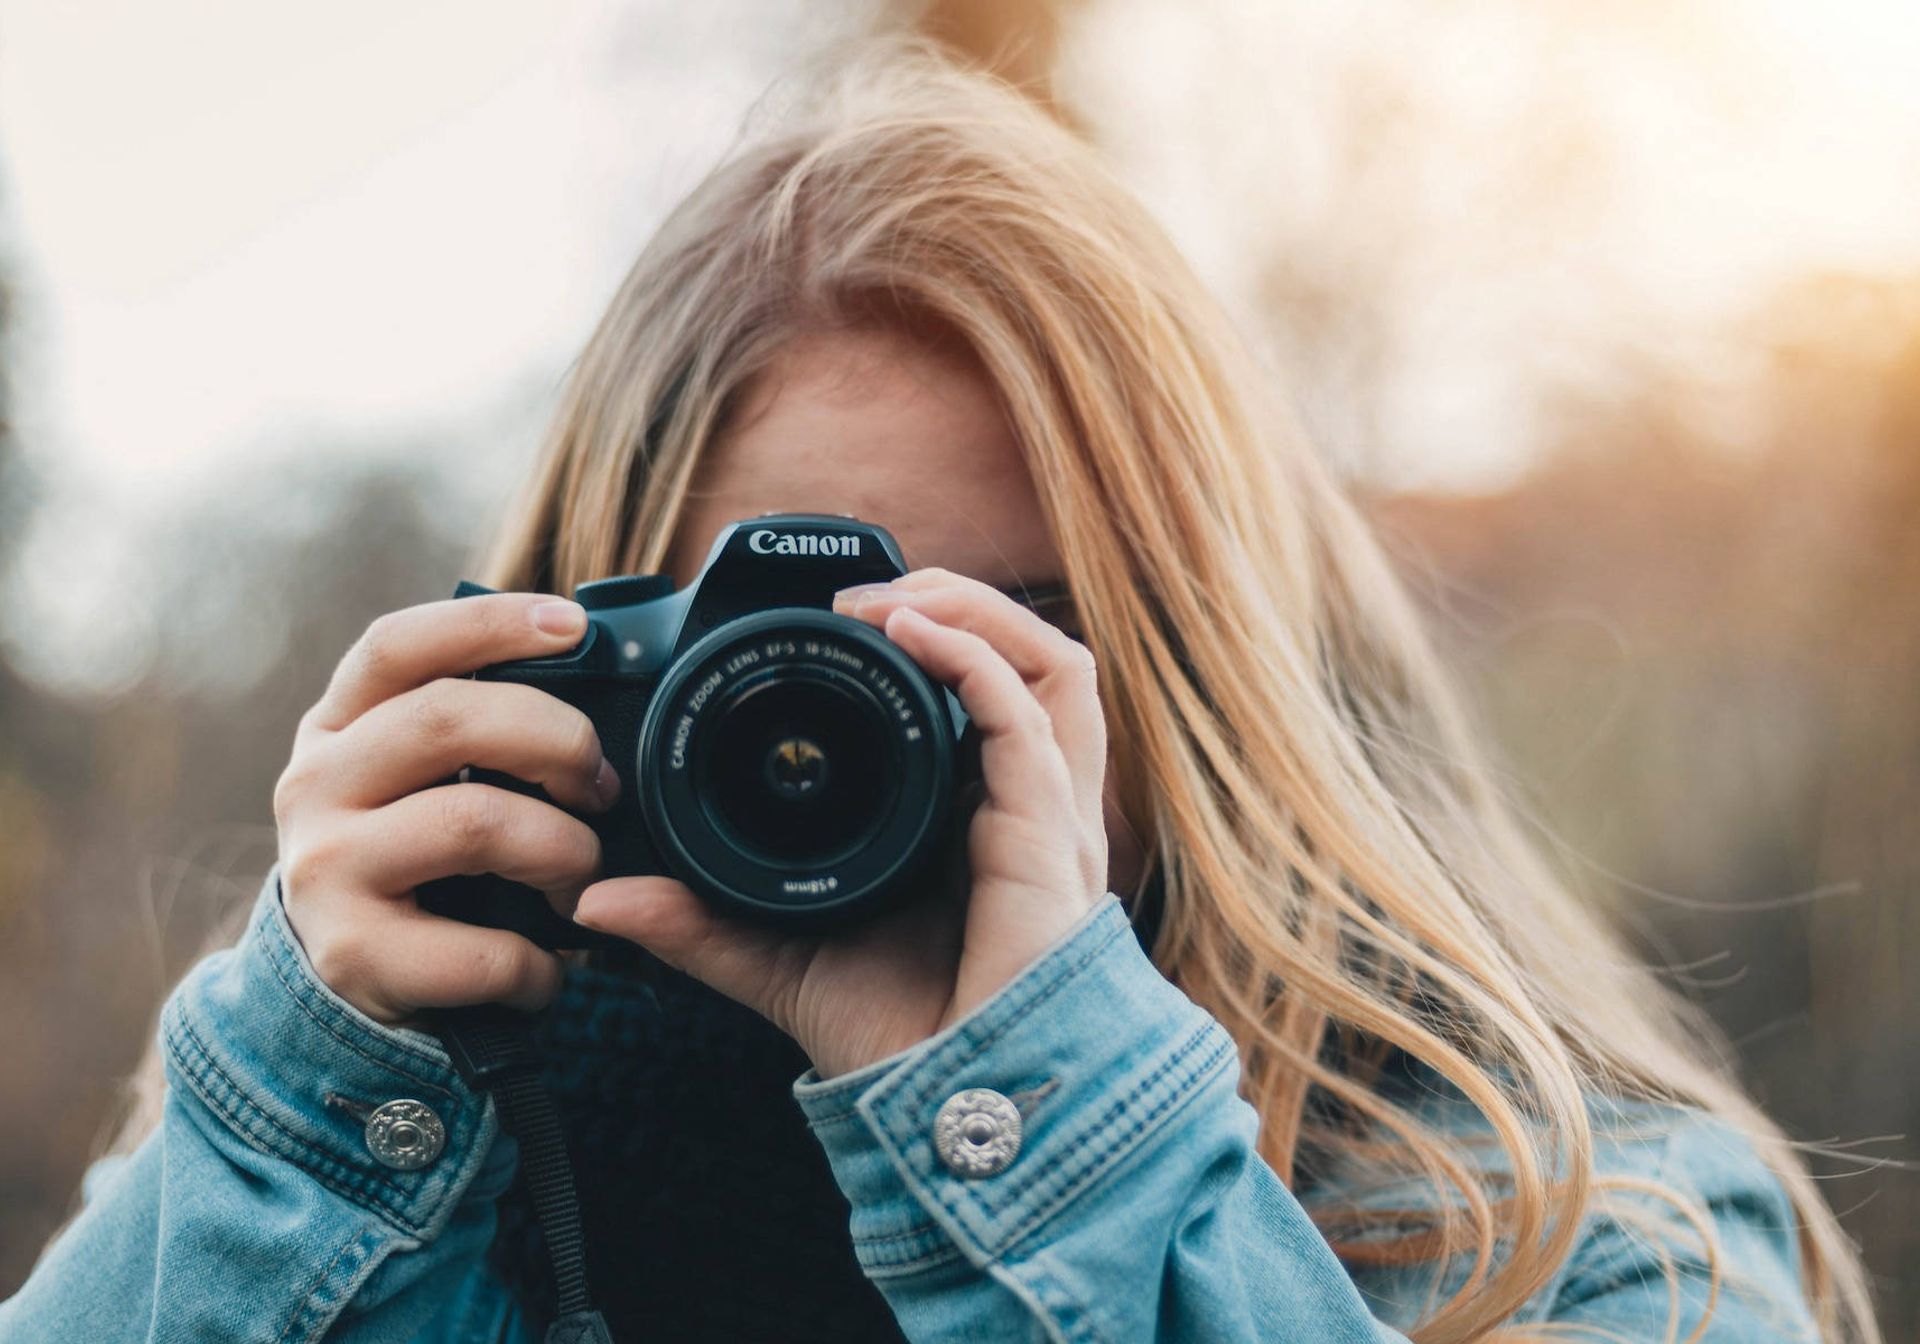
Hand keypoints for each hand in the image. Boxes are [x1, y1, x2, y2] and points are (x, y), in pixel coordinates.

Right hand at [274, 593, 618, 1026]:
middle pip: (448, 718)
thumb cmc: (415, 853)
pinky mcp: (353, 955)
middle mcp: (315, 784)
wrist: (343, 978)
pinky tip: (546, 969)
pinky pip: (483, 948)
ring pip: (475, 823)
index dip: (489, 623)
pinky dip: (539, 964)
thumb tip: (592, 665)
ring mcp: (325, 869)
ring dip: (564, 852)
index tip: (574, 626)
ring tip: (580, 878)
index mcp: (338, 724)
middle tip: (602, 787)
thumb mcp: (421, 774)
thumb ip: (479, 720)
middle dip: (558, 741)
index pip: (398, 646)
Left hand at [571, 568, 1109, 1078]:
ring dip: (977, 609)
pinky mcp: (1050, 829)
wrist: (954, 1103)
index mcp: (975, 817)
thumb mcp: (775, 958)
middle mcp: (1023, 802)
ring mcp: (1047, 812)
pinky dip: (975, 655)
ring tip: (894, 597)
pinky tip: (912, 632)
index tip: (836, 622)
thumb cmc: (896, 1037)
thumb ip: (697, 924)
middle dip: (960, 603)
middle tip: (865, 596)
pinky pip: (1031, 713)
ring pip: (1057, 663)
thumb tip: (597, 903)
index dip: (933, 642)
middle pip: (1033, 659)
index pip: (983, 699)